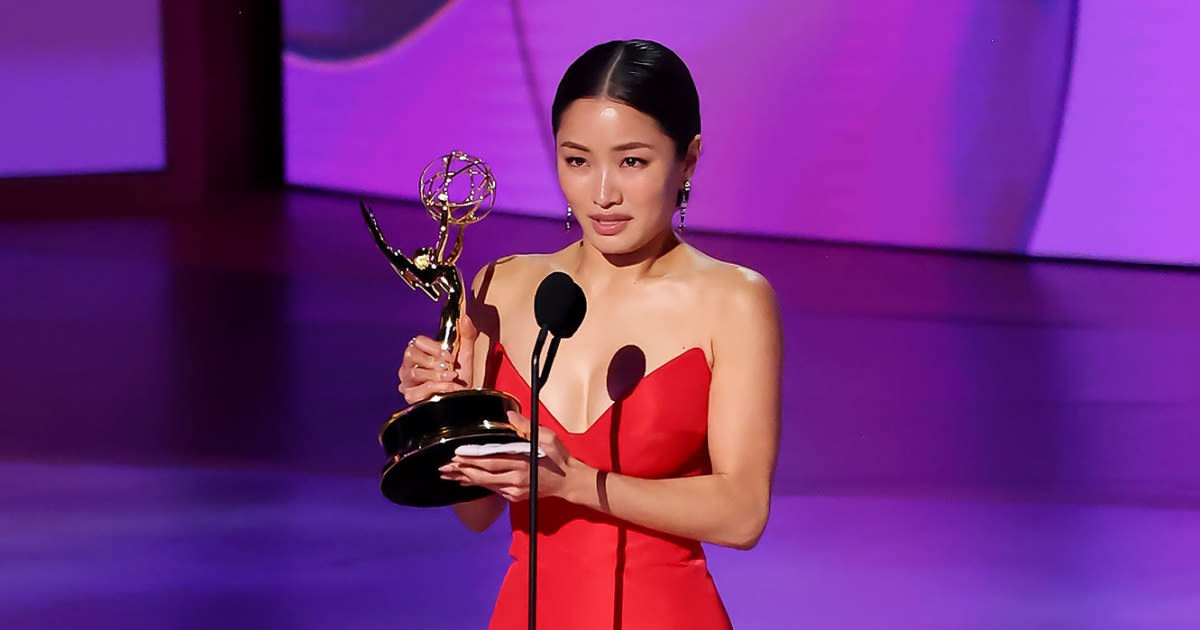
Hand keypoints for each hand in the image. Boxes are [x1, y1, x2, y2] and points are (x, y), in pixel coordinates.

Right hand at [397, 313, 478, 403]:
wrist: (466, 400)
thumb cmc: (462, 379)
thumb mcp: (466, 355)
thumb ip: (466, 334)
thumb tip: (465, 316)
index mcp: (421, 354)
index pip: (417, 341)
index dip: (434, 347)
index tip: (450, 355)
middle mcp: (410, 367)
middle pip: (410, 354)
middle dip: (433, 360)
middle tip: (448, 367)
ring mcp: (408, 383)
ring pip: (415, 372)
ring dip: (438, 375)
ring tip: (452, 378)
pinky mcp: (411, 397)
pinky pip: (422, 388)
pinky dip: (440, 388)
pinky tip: (451, 389)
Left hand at [438, 410, 588, 501]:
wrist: (569, 482)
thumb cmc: (559, 458)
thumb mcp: (548, 437)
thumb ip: (527, 426)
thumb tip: (509, 414)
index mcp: (521, 464)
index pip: (491, 461)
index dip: (472, 459)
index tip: (456, 455)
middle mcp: (515, 480)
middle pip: (483, 476)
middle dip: (462, 471)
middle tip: (444, 468)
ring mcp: (514, 490)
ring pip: (485, 485)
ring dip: (465, 479)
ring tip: (448, 475)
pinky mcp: (515, 496)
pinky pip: (492, 490)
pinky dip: (477, 485)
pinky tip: (465, 482)